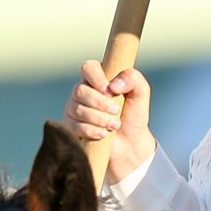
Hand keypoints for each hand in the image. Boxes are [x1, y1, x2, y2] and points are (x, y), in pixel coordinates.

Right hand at [66, 60, 153, 184]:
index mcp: (98, 77)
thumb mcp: (141, 93)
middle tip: (116, 111)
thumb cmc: (133, 115)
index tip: (110, 90)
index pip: (88, 68)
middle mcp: (82, 91)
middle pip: (80, 90)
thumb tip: (113, 85)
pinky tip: (103, 134)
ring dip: (99, 118)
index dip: (96, 78)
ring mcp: (74, 109)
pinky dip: (91, 130)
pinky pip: (73, 126)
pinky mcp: (70, 127)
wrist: (130, 143)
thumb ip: (133, 78)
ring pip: (77, 109)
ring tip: (115, 125)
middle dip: (100, 103)